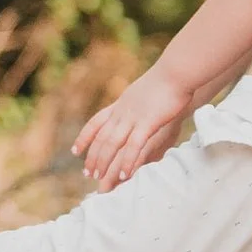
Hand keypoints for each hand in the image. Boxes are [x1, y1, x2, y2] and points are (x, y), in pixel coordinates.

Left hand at [75, 63, 191, 189]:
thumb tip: (132, 106)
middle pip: (101, 137)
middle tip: (88, 173)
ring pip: (112, 143)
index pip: (95, 123)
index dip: (84, 138)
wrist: (176, 72)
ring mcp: (132, 117)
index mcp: (120, 104)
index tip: (75, 151)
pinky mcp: (147, 123)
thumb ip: (135, 104)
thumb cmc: (166, 82)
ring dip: (105, 162)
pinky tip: (123, 175)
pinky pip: (133, 146)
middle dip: (93, 157)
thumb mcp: (142, 93)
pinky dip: (127, 162)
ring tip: (100, 179)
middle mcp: (121, 112)